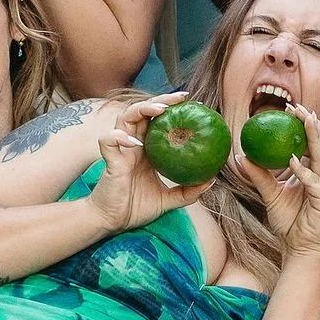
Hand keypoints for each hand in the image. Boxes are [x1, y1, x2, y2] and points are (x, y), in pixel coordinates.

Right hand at [89, 97, 218, 233]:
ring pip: (125, 117)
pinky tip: (135, 141)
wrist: (112, 222)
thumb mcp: (168, 200)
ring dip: (142, 109)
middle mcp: (133, 144)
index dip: (174, 110)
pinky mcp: (109, 160)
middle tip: (182, 98)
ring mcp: (120, 150)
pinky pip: (108, 140)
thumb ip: (188, 192)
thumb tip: (211, 180)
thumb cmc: (135, 208)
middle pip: (144, 111)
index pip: (159, 121)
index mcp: (147, 150)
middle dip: (162, 99)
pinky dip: (119, 137)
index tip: (196, 106)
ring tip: (162, 110)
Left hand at [232, 103, 319, 262]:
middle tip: (298, 107)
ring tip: (305, 121)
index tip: (291, 108)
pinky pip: (315, 183)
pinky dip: (305, 171)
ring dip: (315, 137)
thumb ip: (259, 176)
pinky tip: (293, 160)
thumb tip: (241, 157)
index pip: (314, 142)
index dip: (306, 124)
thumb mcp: (271, 194)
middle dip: (313, 123)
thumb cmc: (290, 222)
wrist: (300, 249)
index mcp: (316, 171)